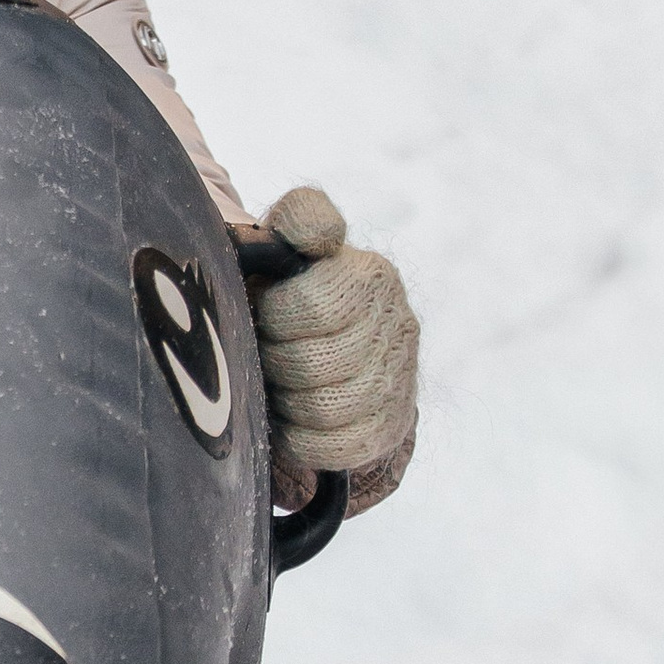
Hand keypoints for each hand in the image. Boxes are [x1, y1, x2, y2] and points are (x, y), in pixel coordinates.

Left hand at [255, 188, 418, 505]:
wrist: (328, 345)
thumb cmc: (287, 289)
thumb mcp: (288, 241)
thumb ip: (300, 219)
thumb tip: (317, 232)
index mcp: (368, 273)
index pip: (318, 305)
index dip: (279, 315)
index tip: (268, 310)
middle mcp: (395, 320)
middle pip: (312, 363)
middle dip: (275, 363)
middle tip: (264, 354)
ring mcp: (400, 373)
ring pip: (329, 408)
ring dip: (289, 403)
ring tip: (278, 385)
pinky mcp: (395, 421)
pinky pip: (343, 445)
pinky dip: (306, 440)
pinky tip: (294, 421)